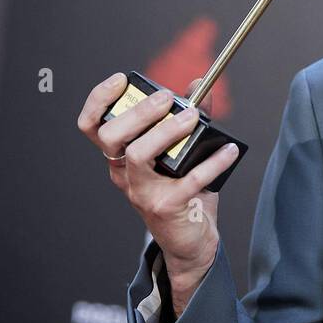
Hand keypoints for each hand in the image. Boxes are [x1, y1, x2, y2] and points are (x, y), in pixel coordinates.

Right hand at [77, 73, 237, 311]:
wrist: (190, 242)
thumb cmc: (182, 192)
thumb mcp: (180, 153)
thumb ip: (188, 117)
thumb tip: (200, 85)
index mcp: (121, 158)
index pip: (93, 126)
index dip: (99, 100)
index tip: (121, 80)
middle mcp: (125, 174)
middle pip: (112, 137)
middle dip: (138, 112)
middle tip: (167, 98)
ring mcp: (142, 192)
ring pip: (139, 155)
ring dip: (167, 131)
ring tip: (193, 118)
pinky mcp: (166, 207)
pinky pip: (188, 181)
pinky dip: (212, 162)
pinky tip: (229, 150)